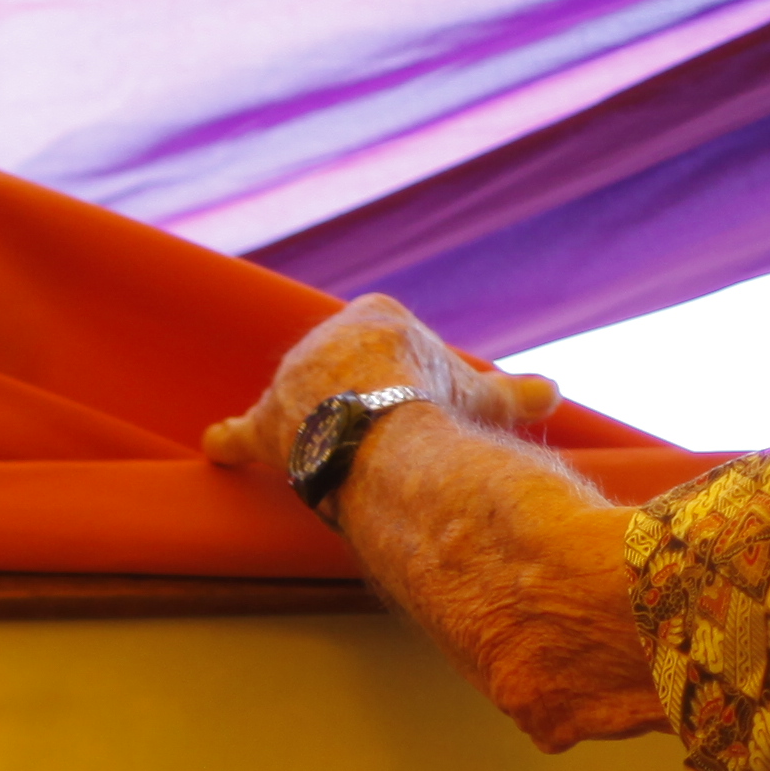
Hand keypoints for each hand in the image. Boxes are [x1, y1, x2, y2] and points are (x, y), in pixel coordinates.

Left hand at [198, 294, 561, 486]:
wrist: (391, 440)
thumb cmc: (441, 411)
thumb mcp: (483, 399)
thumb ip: (513, 394)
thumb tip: (552, 391)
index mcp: (376, 315)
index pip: (385, 341)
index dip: (405, 378)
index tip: (418, 404)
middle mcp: (323, 338)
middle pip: (341, 373)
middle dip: (361, 402)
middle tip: (389, 437)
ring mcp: (290, 380)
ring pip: (300, 403)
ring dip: (316, 427)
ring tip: (341, 455)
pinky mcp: (265, 424)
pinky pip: (241, 433)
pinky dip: (232, 442)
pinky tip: (217, 446)